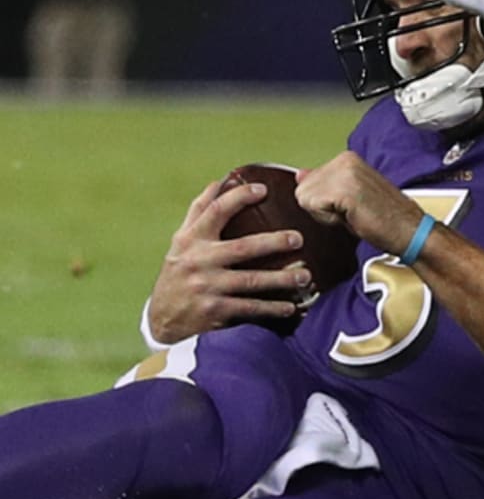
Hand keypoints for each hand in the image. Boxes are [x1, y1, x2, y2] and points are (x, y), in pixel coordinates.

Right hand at [147, 180, 310, 342]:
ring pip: (251, 280)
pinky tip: (291, 307)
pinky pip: (249, 308)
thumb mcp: (183, 240)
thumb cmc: (180, 270)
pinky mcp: (214, 311)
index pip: (215, 211)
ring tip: (306, 276)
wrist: (162, 317)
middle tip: (299, 238)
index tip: (263, 190)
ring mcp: (206, 287)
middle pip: (242, 247)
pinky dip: (271, 308)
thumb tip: (219, 181)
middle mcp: (198, 261)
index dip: (239, 197)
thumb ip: (199, 212)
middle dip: (274, 242)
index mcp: (192, 239)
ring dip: (281, 279)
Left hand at [296, 152, 422, 255]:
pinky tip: (351, 217)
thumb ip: (323, 183)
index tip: (349, 206)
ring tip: (351, 214)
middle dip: (321, 207)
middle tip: (351, 211)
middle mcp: (345, 159)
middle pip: (303, 189)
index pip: (308, 181)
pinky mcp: (343, 187)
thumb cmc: (386, 219)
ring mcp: (344, 171)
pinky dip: (328, 219)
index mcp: (347, 158)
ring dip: (325, 214)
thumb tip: (300, 175)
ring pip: (305, 197)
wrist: (410, 231)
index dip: (324, 202)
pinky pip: (313, 206)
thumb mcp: (348, 197)